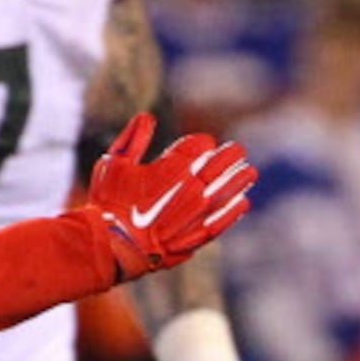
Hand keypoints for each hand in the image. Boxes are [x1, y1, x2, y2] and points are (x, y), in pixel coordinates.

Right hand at [87, 115, 255, 279]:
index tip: (204, 142)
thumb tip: (147, 116)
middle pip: (216, 166)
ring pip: (224, 193)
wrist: (111, 244)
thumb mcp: (113, 163)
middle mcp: (189, 188)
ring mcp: (194, 215)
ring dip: (239, 181)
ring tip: (251, 172)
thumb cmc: (108, 203)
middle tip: (239, 149)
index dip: (202, 142)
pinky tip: (243, 203)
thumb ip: (132, 139)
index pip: (197, 146)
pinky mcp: (194, 238)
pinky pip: (219, 223)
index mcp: (171, 167)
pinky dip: (232, 212)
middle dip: (229, 155)